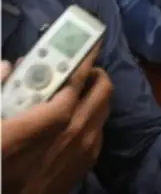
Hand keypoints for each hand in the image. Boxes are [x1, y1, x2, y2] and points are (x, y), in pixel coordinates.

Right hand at [2, 46, 110, 192]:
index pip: (75, 81)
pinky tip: (76, 118)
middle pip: (102, 89)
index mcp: (48, 121)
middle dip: (94, 73)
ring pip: (105, 107)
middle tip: (79, 70)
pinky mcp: (88, 161)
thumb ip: (0, 91)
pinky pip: (100, 128)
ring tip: (78, 90)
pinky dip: (93, 116)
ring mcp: (85, 148)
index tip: (90, 42)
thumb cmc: (2, 163)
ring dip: (96, 94)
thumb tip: (6, 66)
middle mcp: (73, 131)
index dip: (83, 59)